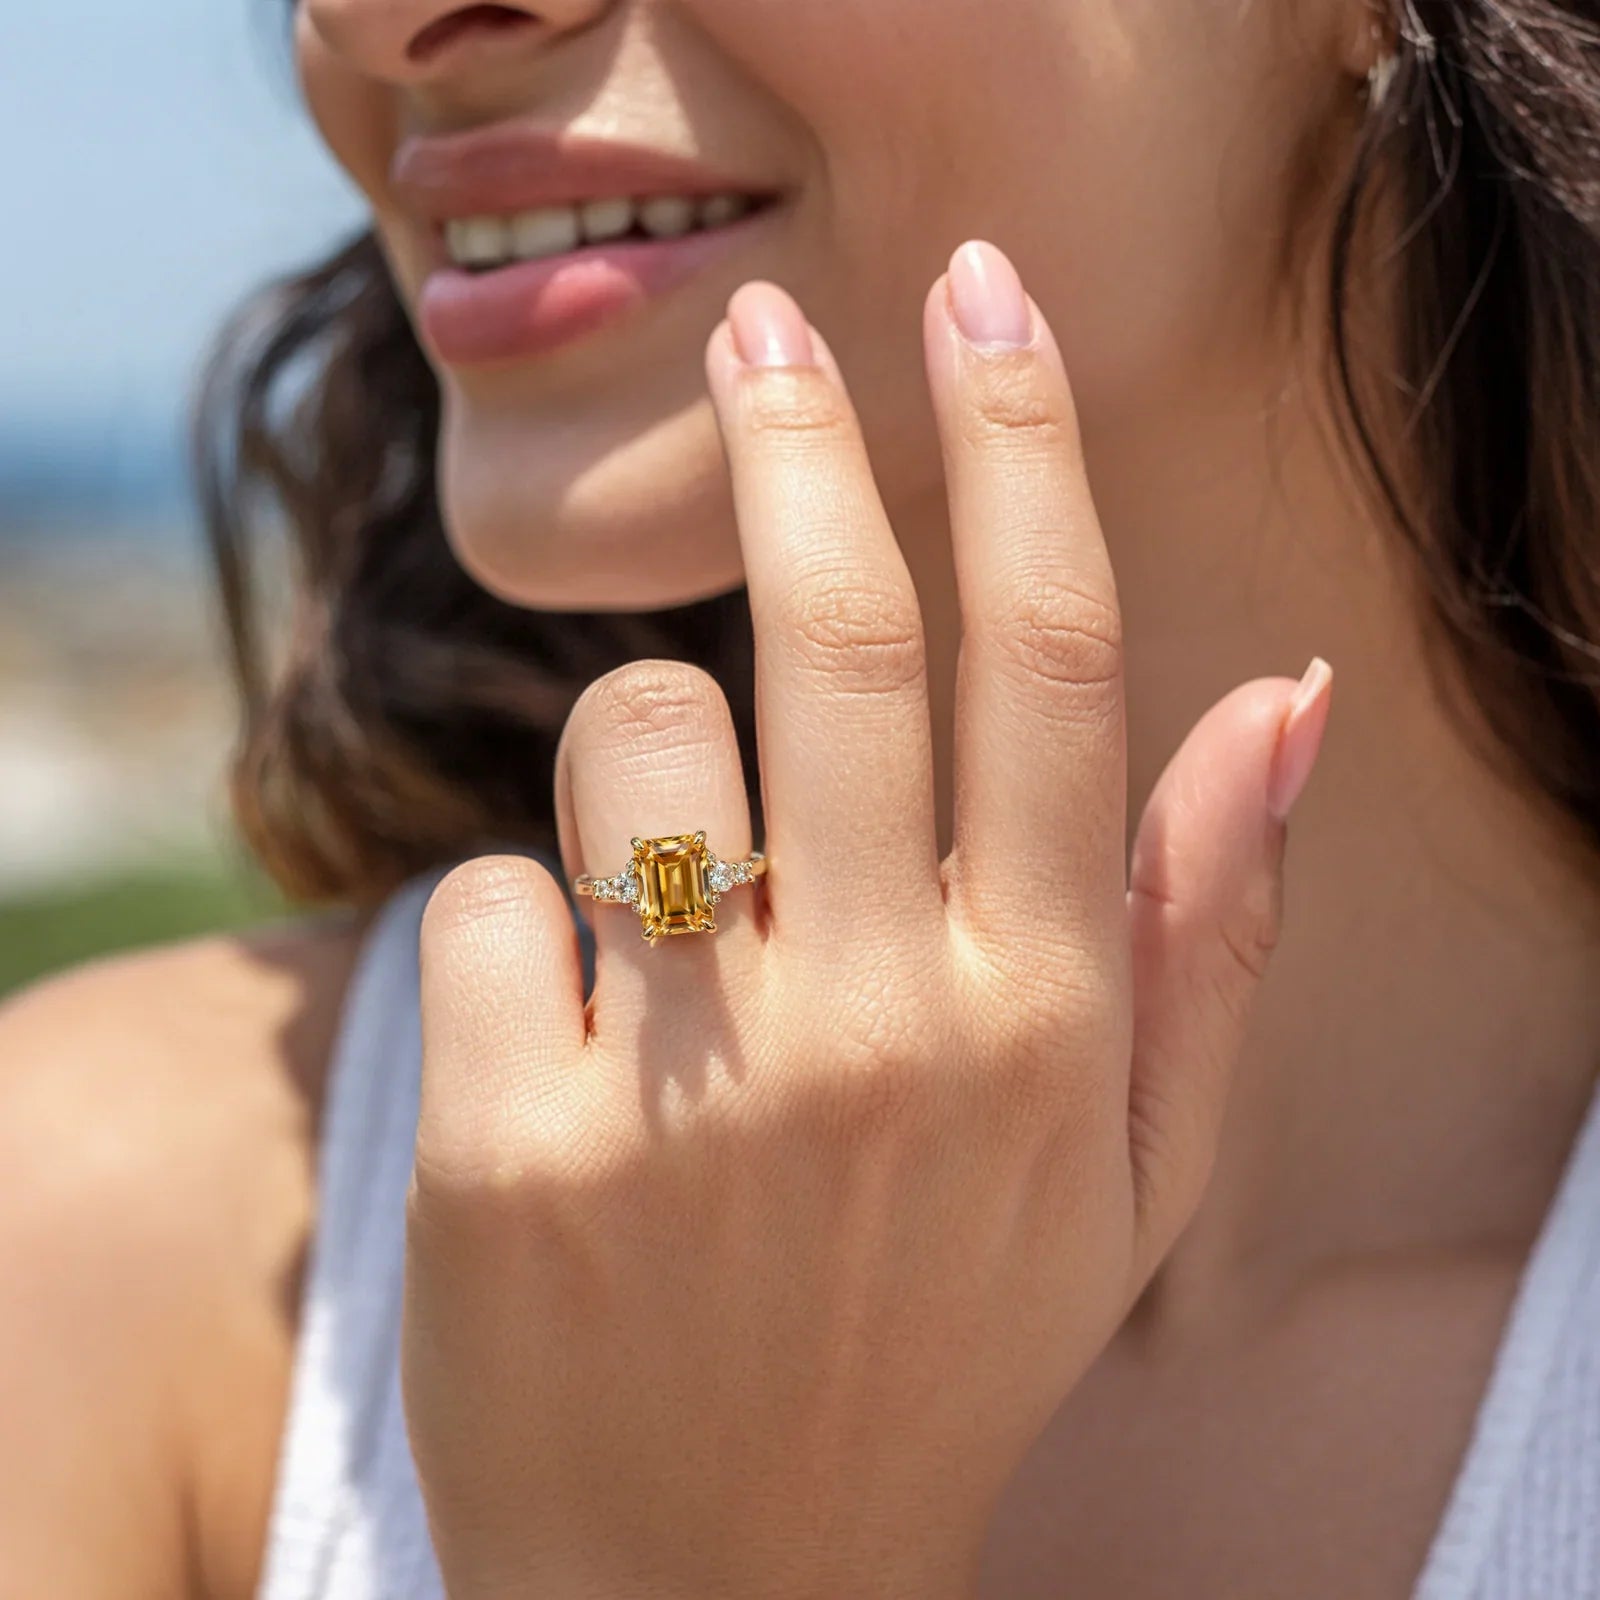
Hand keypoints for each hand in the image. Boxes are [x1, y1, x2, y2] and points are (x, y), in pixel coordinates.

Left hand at [402, 240, 1332, 1599]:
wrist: (722, 1593)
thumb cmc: (931, 1346)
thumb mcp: (1128, 1179)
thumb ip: (1213, 932)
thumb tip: (1282, 697)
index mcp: (1049, 1016)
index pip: (1055, 656)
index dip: (1019, 445)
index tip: (978, 301)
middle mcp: (887, 1028)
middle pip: (833, 632)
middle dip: (803, 438)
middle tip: (765, 339)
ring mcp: (696, 1092)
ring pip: (626, 746)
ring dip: (633, 781)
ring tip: (668, 906)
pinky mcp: (513, 1152)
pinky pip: (479, 900)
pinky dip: (510, 941)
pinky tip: (562, 1055)